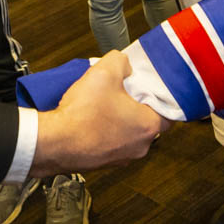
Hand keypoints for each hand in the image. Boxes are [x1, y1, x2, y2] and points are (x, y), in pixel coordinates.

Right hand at [30, 51, 167, 175]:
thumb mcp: (104, 72)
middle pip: (145, 120)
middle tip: (119, 91)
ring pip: (126, 133)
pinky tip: (88, 118)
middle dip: (133, 104)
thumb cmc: (81, 116)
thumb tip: (123, 63)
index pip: (169, 111)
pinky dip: (102, 131)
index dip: (156, 94)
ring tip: (99, 103)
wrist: (54, 144)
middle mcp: (139, 146)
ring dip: (117, 118)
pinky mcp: (103, 163)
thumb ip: (121, 61)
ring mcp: (121, 158)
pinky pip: (109, 142)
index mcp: (148, 126)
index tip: (145, 86)